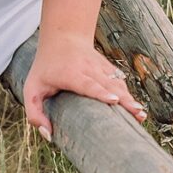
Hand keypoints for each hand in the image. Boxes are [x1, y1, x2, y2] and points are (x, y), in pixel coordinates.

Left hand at [21, 40, 146, 142]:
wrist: (63, 37)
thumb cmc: (45, 68)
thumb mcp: (31, 89)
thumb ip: (34, 113)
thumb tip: (49, 135)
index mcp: (70, 74)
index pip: (88, 83)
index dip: (101, 92)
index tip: (114, 100)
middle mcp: (88, 68)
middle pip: (108, 85)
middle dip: (123, 99)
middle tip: (137, 113)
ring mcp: (100, 67)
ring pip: (117, 83)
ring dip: (129, 98)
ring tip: (141, 114)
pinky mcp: (107, 68)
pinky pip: (119, 81)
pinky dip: (128, 94)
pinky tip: (136, 108)